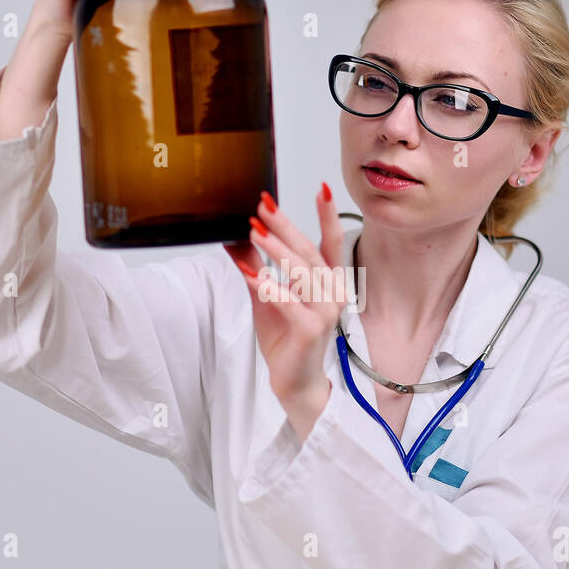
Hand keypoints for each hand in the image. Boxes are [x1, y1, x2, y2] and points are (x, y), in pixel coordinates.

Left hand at [225, 184, 345, 439]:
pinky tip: (256, 277)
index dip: (328, 215)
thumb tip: (235, 235)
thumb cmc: (287, 337)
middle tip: (264, 205)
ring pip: (301, 274)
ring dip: (277, 251)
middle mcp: (333, 293)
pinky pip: (290, 304)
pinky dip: (272, 289)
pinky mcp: (310, 331)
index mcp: (328, 281)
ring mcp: (325, 313)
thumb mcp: (267, 294)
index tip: (322, 187)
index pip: (330, 242)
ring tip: (255, 231)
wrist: (294, 381)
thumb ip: (256, 265)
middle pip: (310, 251)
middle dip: (286, 226)